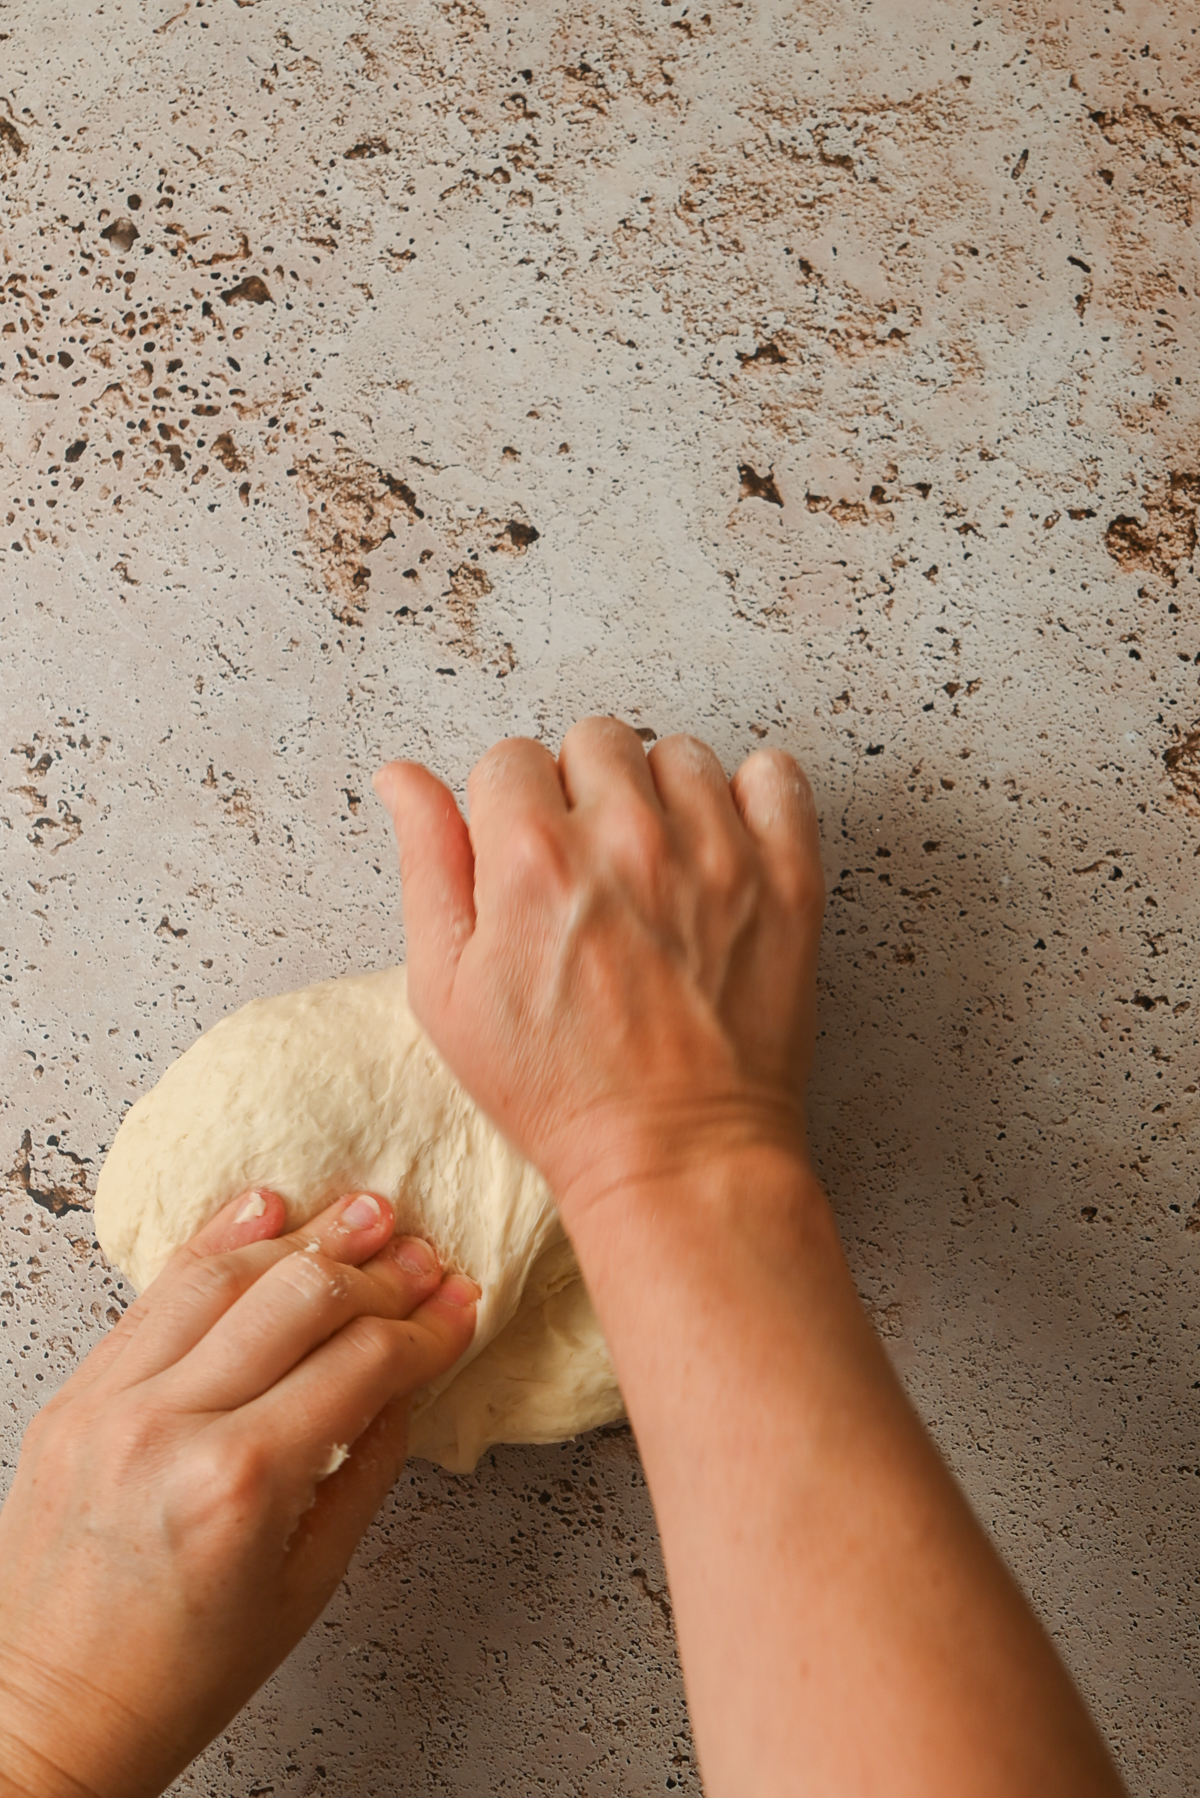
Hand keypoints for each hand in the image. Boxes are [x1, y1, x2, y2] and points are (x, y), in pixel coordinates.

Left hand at [0, 1188, 476, 1797]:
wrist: (50, 1714)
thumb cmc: (182, 1674)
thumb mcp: (309, 1580)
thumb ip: (367, 1464)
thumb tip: (409, 1376)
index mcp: (237, 1485)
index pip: (360, 1364)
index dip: (425, 1328)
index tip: (461, 1307)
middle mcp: (168, 1428)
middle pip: (298, 1300)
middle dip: (377, 1272)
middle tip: (422, 1256)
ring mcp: (109, 1404)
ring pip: (221, 1276)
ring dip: (303, 1238)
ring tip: (362, 1214)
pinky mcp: (74, 1396)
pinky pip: (151, 1297)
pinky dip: (213, 1244)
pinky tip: (264, 1210)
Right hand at [374, 717, 823, 1213]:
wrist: (676, 1155)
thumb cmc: (557, 1089)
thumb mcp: (447, 992)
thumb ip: (428, 866)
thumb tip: (401, 778)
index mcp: (531, 857)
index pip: (509, 758)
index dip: (510, 810)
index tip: (527, 859)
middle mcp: (625, 838)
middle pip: (595, 740)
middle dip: (581, 792)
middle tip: (589, 867)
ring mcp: (716, 853)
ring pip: (679, 754)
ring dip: (661, 794)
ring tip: (655, 866)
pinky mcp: (787, 878)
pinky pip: (775, 776)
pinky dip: (751, 796)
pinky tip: (723, 848)